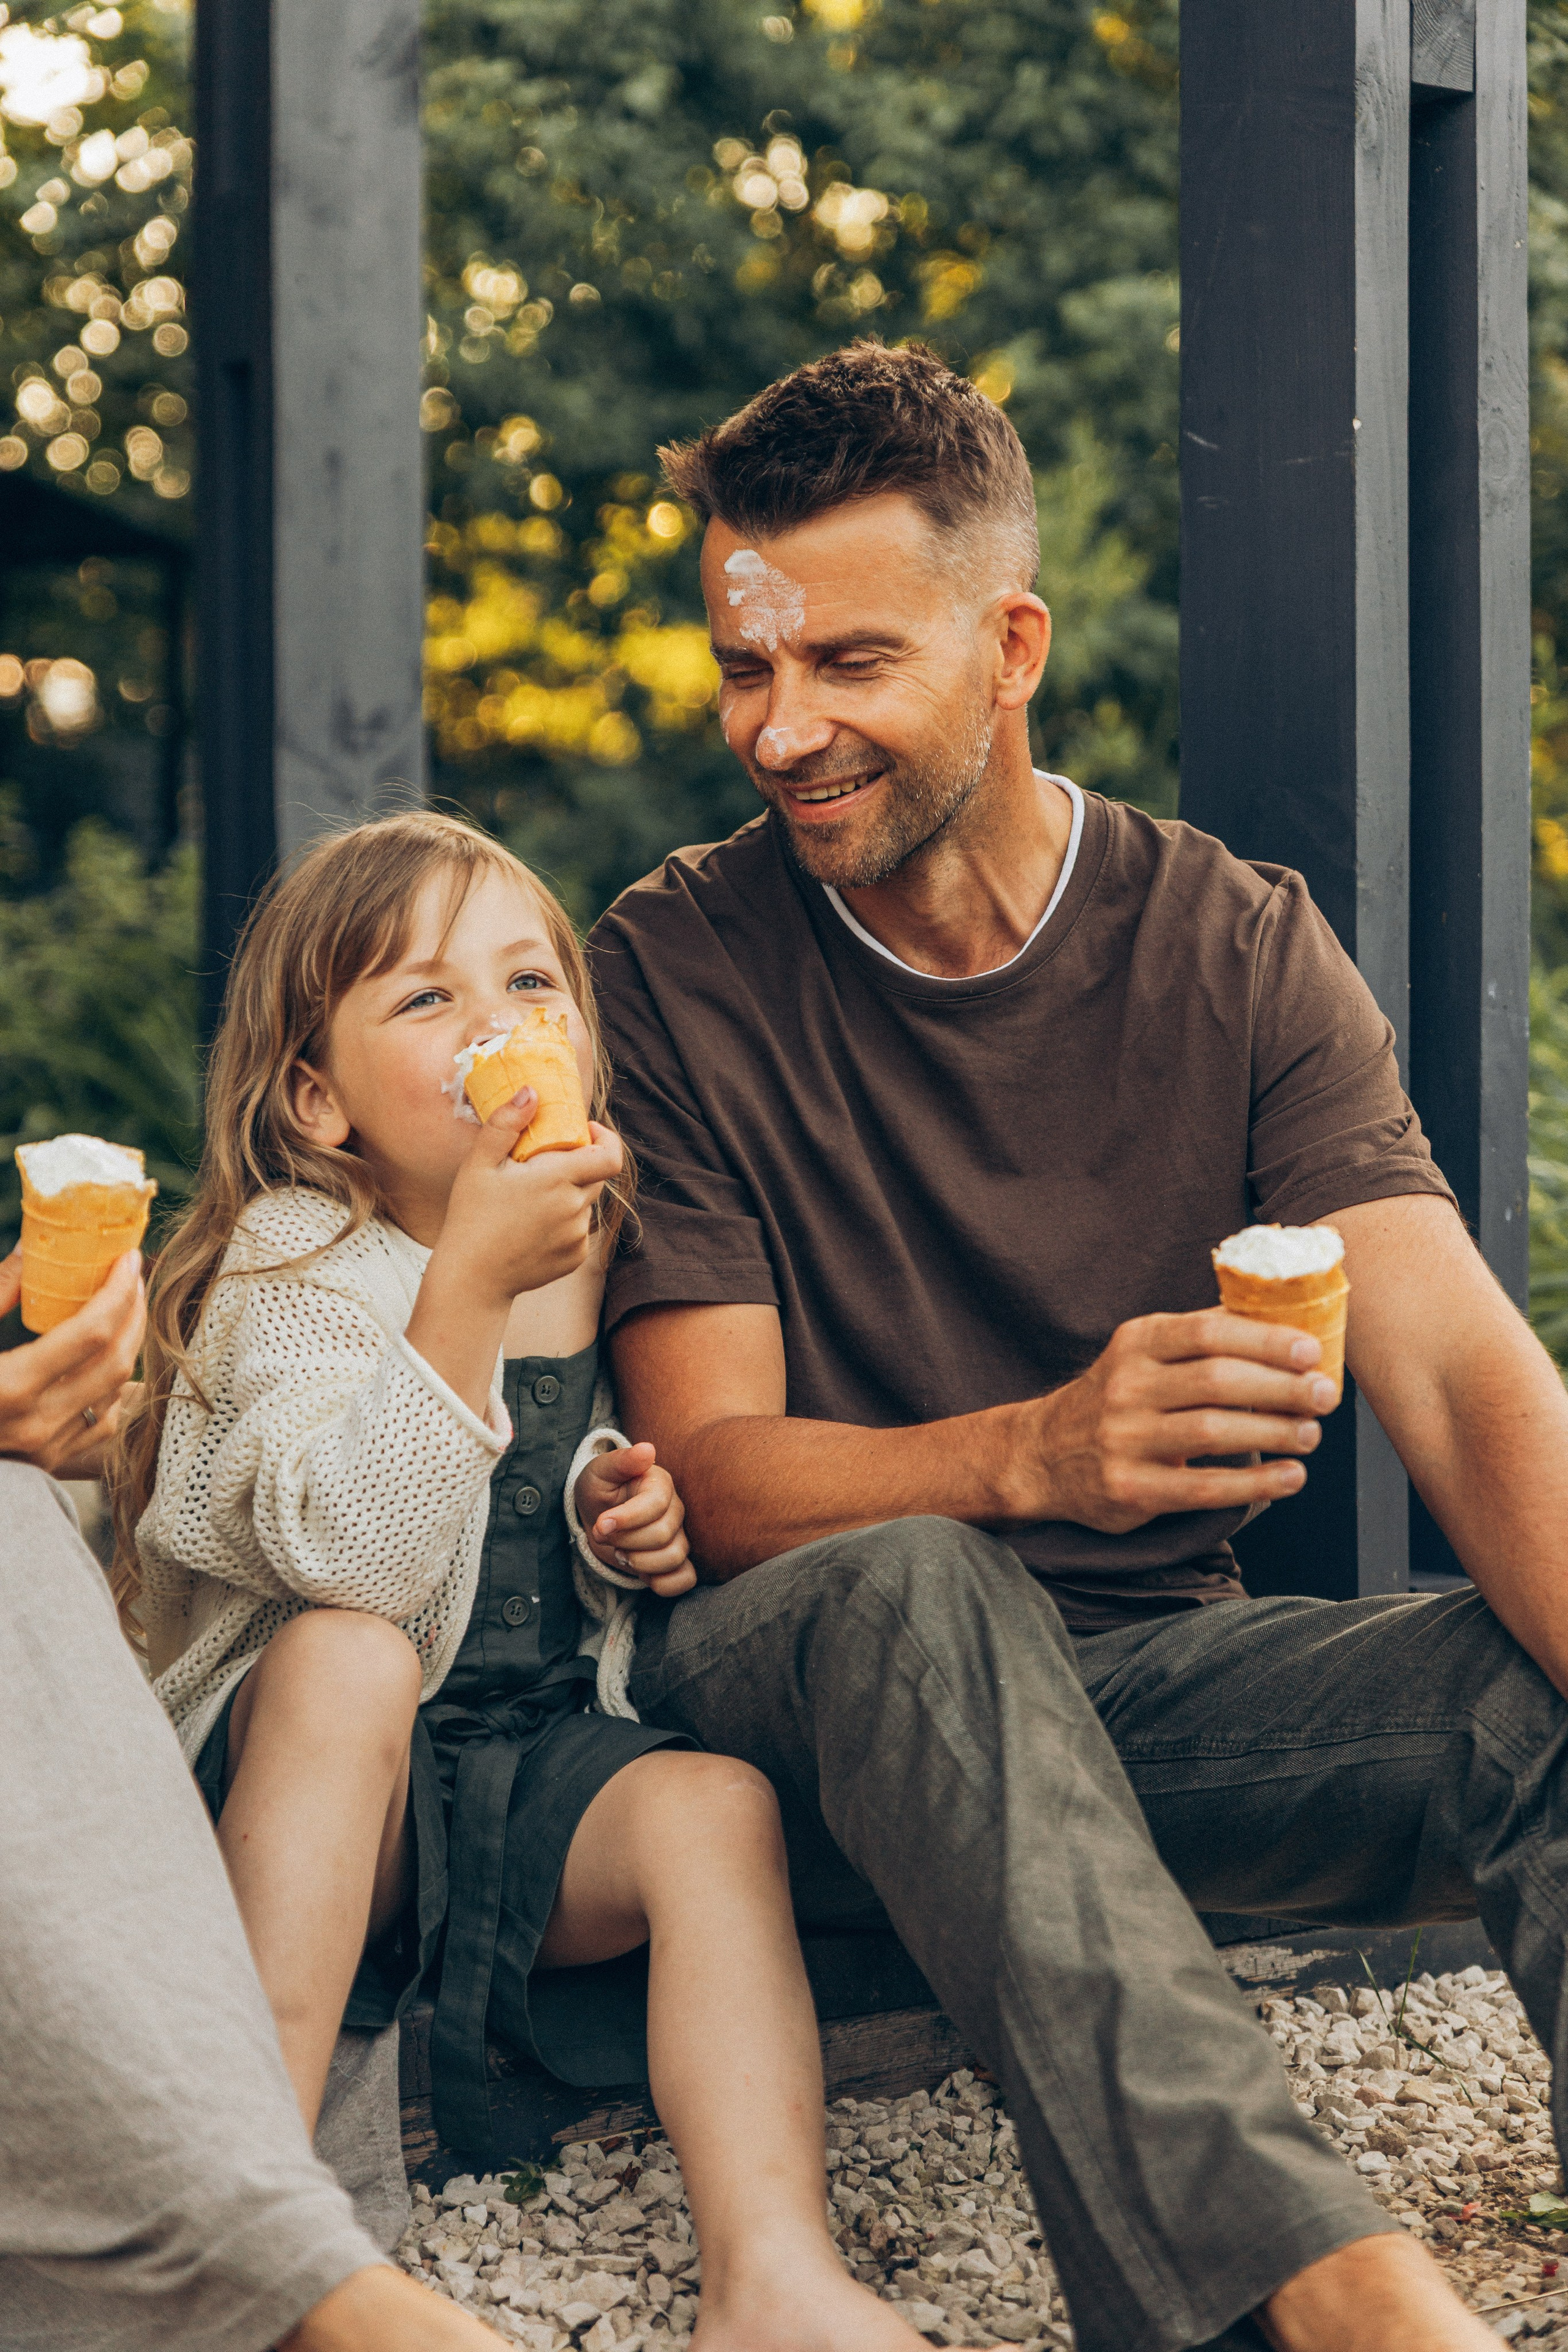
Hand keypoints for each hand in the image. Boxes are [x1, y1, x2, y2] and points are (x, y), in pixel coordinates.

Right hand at [0, 1247, 145, 1473]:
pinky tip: (106, 1355)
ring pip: (115, 1392)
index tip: (128, 1257)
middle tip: (132, 1276)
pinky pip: (103, 1420)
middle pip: (115, 1361)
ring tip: (125, 1307)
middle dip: (134, 1312)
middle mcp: (36, 1423)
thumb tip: (30, 1249)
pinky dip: (114, 1383)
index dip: (118, 1290)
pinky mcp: (49, 1462)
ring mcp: (45, 1448)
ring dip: (129, 1345)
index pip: (91, 1332)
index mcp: (9, 1387)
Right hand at [406, 1095, 623, 1420]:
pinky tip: (532, 1227)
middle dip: (579, 1163)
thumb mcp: (479, 1164)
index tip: (585, 1131)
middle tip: (544, 1165)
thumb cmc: (471, 1217)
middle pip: (597, 1176)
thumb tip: (531, 1092)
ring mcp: (578, 1236)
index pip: (611, 1155)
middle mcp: (576, 1209)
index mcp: (558, 1180)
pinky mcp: (575, 1258)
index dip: (607, 1138)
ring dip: (569, 1194)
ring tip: (530, 1200)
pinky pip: (579, 1230)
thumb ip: (505, 1124)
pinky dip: (564, 1222)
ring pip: (586, 1203)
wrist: (471, 1279)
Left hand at [576, 1439, 693, 1595]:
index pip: (657, 1505)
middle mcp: (675, 1510)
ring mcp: (678, 1537)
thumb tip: (647, 1450)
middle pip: (663, 1535)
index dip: (627, 1520)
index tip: (600, 1525)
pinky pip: (685, 1579)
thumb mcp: (601, 1471)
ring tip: (620, 1553)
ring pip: (674, 1557)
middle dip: (626, 1541)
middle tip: (603, 1535)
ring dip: (639, 1563)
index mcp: (660, 1484)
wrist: (597, 1514)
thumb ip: (622, 1461)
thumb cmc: (599, 1490)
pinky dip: (663, 1584)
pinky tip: (641, 1575)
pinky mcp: (674, 1562)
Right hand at [1022, 1308, 1339, 1534]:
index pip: (1207, 1333)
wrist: (1042, 1454)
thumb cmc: (1116, 1397)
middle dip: (1281, 1388)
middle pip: (1216, 1382)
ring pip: (1212, 1433)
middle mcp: (1125, 1387)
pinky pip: (1202, 1488)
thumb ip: (1200, 1337)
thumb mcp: (1143, 1353)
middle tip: (1325, 1395)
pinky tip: (1290, 1478)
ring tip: (1311, 1434)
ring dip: (1274, 1433)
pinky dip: (1255, 1484)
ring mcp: (1123, 1440)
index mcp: (1135, 1343)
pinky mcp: (1128, 1489)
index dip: (1265, 1341)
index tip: (1311, 1351)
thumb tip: (1279, 1318)